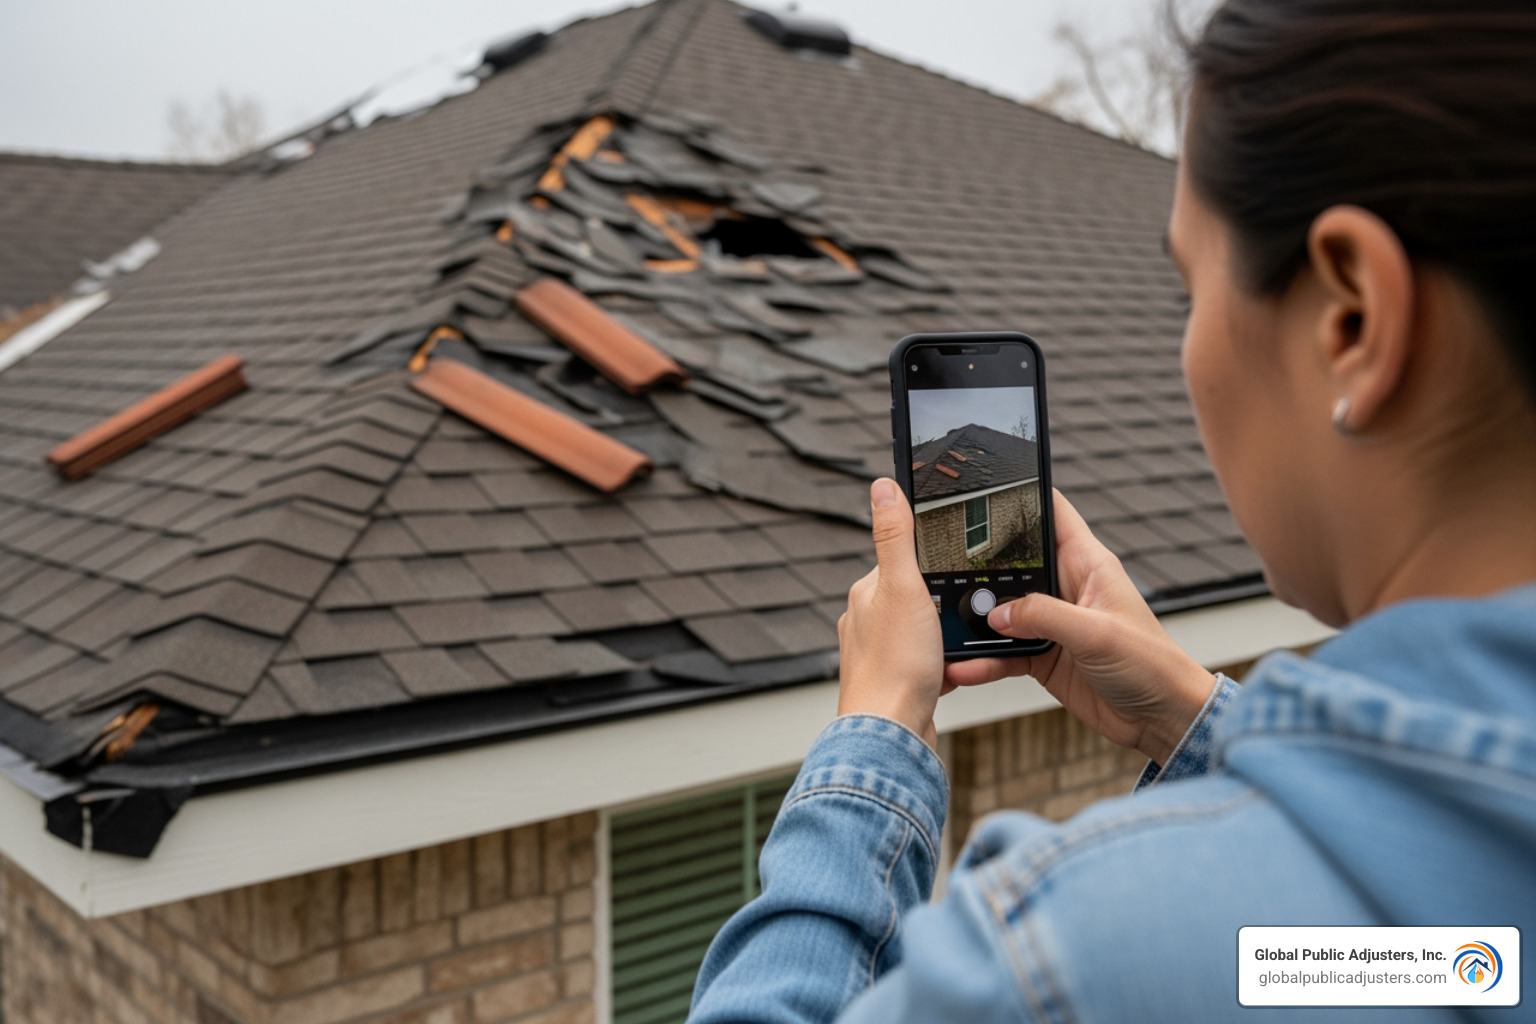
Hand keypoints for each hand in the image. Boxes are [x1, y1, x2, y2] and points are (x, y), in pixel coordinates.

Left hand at [837, 478, 945, 748]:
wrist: (892, 736)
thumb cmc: (895, 666)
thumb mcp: (903, 587)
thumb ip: (895, 537)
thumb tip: (882, 486)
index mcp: (865, 593)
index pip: (903, 559)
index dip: (933, 563)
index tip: (955, 570)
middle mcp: (867, 622)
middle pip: (920, 596)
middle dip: (945, 605)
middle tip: (964, 615)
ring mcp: (881, 654)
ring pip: (927, 632)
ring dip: (947, 638)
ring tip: (958, 648)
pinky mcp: (898, 683)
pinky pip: (930, 664)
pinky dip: (946, 665)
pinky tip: (954, 672)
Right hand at [943, 490, 1216, 764]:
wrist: (1162, 719)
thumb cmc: (1151, 664)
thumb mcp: (1097, 633)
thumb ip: (1044, 615)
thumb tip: (996, 613)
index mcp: (1087, 563)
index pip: (1051, 512)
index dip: (1021, 495)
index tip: (981, 490)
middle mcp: (1066, 587)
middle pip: (1012, 563)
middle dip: (978, 568)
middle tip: (940, 570)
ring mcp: (1052, 622)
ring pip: (1001, 611)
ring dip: (974, 622)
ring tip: (946, 627)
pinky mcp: (1043, 655)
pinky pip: (1003, 651)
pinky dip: (983, 660)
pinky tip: (964, 667)